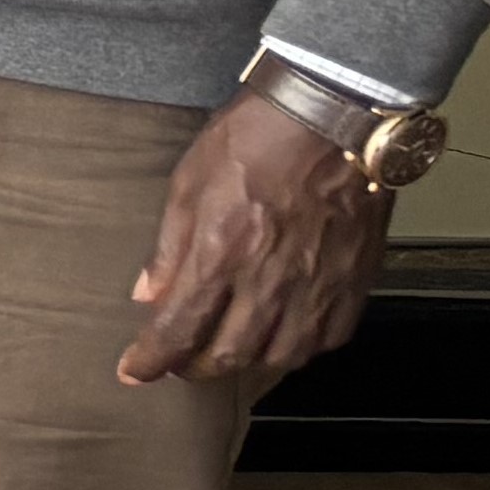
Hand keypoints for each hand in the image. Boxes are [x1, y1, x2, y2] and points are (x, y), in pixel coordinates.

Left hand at [125, 93, 393, 386]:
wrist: (330, 117)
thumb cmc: (256, 137)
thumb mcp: (188, 181)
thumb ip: (169, 246)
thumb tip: (149, 294)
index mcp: (221, 253)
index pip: (178, 329)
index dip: (152, 360)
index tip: (135, 373)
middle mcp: (270, 281)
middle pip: (228, 354)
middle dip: (194, 367)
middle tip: (178, 363)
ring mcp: (317, 286)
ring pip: (279, 357)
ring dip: (246, 363)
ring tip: (225, 352)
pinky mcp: (354, 283)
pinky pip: (327, 339)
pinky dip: (299, 348)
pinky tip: (282, 337)